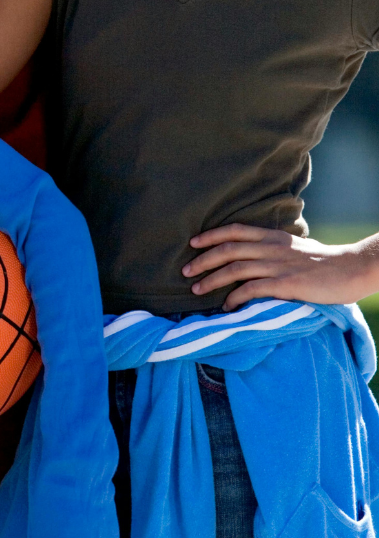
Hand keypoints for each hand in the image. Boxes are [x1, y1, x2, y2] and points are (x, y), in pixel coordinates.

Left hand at [182, 224, 372, 308]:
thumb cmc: (323, 262)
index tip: (193, 243)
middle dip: (203, 260)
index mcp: (273, 237)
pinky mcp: (287, 284)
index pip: (235, 231)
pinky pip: (253, 289)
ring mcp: (279, 265)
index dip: (211, 236)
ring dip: (212, 279)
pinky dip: (235, 297)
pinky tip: (226, 306)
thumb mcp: (293, 248)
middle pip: (228, 249)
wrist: (353, 269)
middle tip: (185, 271)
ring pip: (236, 268)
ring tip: (197, 289)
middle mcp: (272, 248)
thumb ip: (272, 249)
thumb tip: (250, 256)